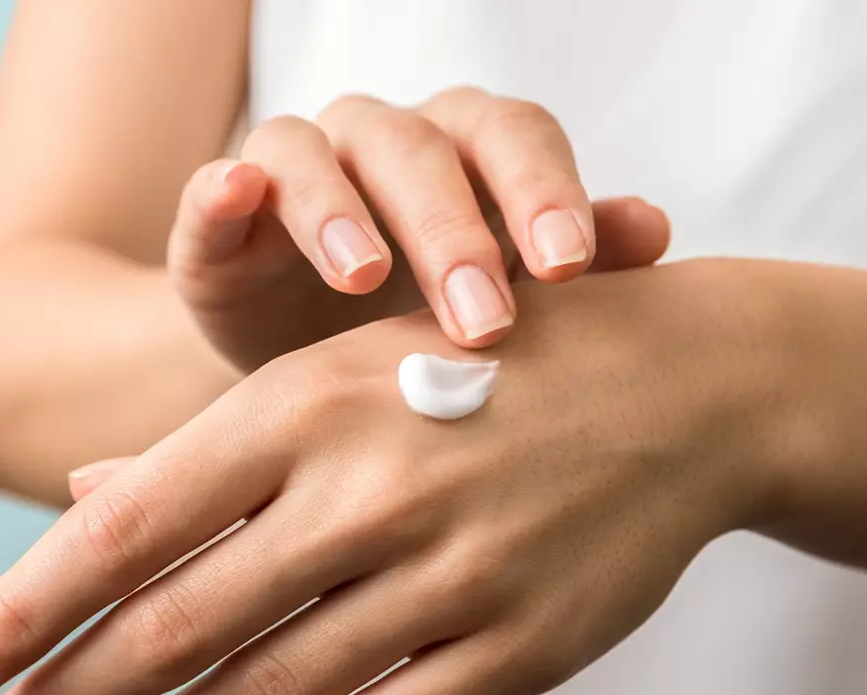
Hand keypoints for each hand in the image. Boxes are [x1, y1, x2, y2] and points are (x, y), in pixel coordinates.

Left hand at [0, 260, 792, 694]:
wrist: (682, 388)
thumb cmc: (480, 367)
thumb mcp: (340, 370)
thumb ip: (211, 447)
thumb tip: (80, 501)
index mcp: (305, 403)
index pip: (128, 526)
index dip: (27, 607)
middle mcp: (367, 489)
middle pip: (177, 621)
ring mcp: (450, 574)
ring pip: (266, 691)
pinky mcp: (518, 646)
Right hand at [168, 87, 670, 371]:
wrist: (305, 382)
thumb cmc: (419, 334)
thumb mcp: (500, 307)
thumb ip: (572, 265)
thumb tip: (654, 230)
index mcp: (462, 155)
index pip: (512, 139)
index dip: (540, 189)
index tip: (569, 266)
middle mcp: (379, 144)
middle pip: (418, 148)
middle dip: (451, 229)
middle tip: (482, 320)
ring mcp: (294, 172)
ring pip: (313, 153)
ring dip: (339, 208)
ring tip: (364, 278)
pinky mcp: (217, 218)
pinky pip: (213, 186)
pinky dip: (221, 188)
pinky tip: (236, 195)